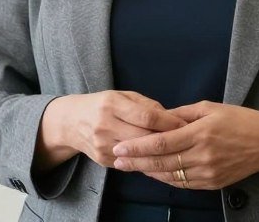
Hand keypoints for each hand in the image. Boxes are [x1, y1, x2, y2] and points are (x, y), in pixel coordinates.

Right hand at [38, 91, 186, 169]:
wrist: (71, 121)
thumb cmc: (103, 104)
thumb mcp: (122, 95)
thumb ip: (146, 105)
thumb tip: (172, 117)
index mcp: (112, 104)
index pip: (146, 116)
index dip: (168, 121)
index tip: (185, 124)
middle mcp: (105, 125)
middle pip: (144, 137)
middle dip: (168, 139)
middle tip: (187, 140)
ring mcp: (103, 145)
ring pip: (138, 153)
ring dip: (159, 153)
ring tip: (177, 151)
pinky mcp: (103, 160)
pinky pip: (130, 162)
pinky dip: (146, 160)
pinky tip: (158, 159)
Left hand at [111, 101, 258, 189]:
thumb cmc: (240, 120)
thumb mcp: (210, 108)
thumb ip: (181, 115)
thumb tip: (158, 119)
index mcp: (200, 132)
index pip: (161, 142)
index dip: (138, 147)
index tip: (121, 147)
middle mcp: (203, 155)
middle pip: (161, 162)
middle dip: (136, 162)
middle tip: (117, 160)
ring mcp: (208, 172)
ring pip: (170, 176)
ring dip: (148, 172)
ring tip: (131, 167)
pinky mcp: (213, 183)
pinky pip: (183, 184)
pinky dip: (166, 179)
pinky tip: (154, 173)